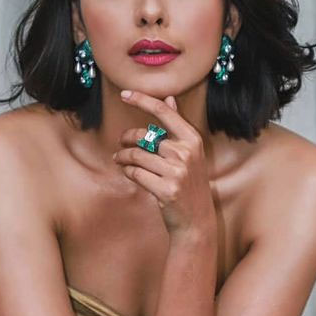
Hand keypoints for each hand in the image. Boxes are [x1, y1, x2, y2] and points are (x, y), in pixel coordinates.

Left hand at [113, 90, 216, 237]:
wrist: (196, 221)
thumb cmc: (190, 184)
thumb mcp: (191, 153)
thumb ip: (178, 127)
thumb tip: (169, 98)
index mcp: (193, 140)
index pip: (164, 112)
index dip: (142, 100)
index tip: (124, 94)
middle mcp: (186, 153)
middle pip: (145, 136)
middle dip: (127, 138)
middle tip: (121, 143)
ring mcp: (177, 172)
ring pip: (137, 155)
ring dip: (123, 156)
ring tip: (119, 159)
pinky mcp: (166, 190)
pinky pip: (136, 173)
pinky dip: (128, 172)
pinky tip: (129, 173)